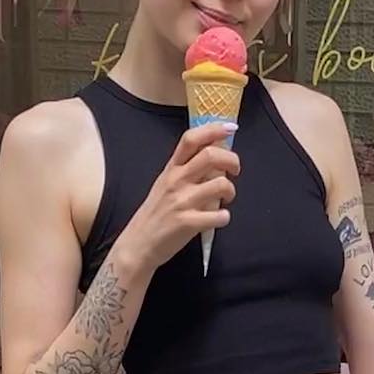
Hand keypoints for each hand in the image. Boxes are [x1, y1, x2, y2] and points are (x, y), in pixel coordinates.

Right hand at [120, 122, 240, 273]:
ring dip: (231, 191)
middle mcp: (176, 181)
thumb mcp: (164, 184)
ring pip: (221, 184)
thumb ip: (185, 170)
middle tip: (235, 170)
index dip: (213, 129)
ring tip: (226, 198)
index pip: (191, 139)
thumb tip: (213, 157)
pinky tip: (218, 219)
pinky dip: (224, 217)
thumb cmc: (155, 214)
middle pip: (211, 156)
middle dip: (232, 160)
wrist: (138, 244)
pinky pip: (219, 216)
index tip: (230, 128)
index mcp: (171, 169)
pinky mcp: (188, 224)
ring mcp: (182, 202)